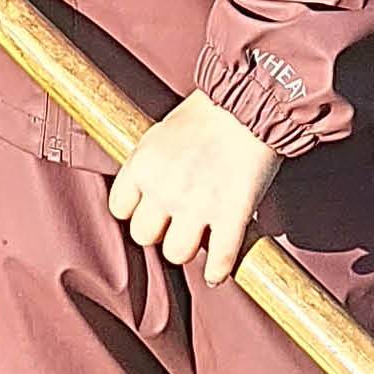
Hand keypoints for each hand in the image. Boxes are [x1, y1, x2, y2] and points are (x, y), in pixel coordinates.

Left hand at [108, 92, 283, 275]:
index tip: (151, 208)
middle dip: (160, 231)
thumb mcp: (161, 131)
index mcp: (143, 165)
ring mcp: (198, 205)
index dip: (136, 210)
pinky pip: (219, 259)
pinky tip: (218, 272)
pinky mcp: (232, 214)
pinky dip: (218, 270)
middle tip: (177, 222)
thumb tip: (147, 188)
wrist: (253, 101)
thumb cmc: (209, 111)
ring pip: (177, 253)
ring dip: (188, 248)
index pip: (120, 209)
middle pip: (145, 236)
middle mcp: (164, 189)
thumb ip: (149, 163)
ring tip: (199, 239)